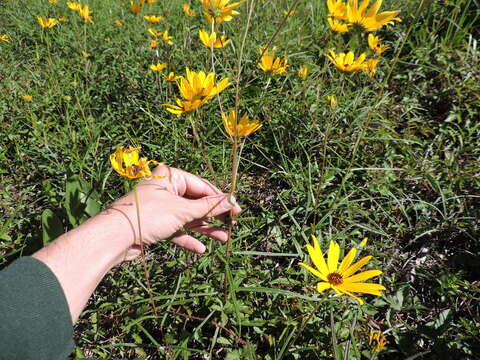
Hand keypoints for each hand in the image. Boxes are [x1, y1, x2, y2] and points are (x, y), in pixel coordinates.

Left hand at [109, 165, 240, 256]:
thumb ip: (209, 207)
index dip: (220, 199)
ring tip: (223, 238)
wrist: (115, 237)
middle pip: (196, 202)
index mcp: (170, 177)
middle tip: (231, 225)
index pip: (202, 186)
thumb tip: (233, 200)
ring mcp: (161, 208)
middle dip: (214, 216)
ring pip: (188, 217)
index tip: (236, 210)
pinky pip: (177, 230)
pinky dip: (188, 238)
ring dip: (205, 228)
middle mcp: (166, 190)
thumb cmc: (148, 215)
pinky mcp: (156, 225)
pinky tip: (201, 248)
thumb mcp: (182, 210)